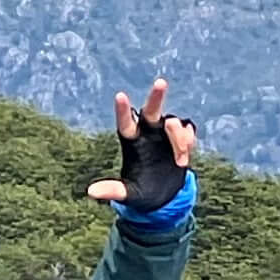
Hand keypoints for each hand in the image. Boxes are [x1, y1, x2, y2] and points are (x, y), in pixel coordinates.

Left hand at [89, 82, 197, 214]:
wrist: (167, 197)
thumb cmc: (142, 192)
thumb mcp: (129, 193)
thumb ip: (113, 191)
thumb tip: (90, 192)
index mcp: (131, 141)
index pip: (126, 122)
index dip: (123, 110)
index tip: (120, 96)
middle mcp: (148, 131)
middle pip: (151, 109)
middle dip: (156, 96)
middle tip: (160, 82)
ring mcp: (165, 133)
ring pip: (174, 123)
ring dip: (178, 139)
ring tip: (180, 162)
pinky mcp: (182, 138)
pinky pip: (188, 130)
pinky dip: (189, 141)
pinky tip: (185, 156)